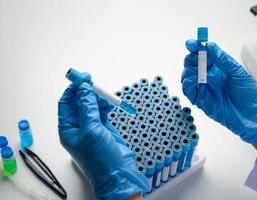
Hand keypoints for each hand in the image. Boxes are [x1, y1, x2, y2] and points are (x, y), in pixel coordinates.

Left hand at [58, 80, 147, 198]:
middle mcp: (79, 127)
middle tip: (93, 82)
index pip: (66, 103)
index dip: (73, 90)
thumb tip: (84, 89)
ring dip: (98, 98)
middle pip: (79, 102)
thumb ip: (88, 108)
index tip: (81, 78)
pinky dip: (106, 105)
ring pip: (92, 105)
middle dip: (86, 92)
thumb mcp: (91, 130)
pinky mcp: (104, 128)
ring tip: (104, 95)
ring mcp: (92, 127)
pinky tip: (109, 103)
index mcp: (68, 129)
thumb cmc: (100, 159)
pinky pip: (102, 111)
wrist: (118, 173)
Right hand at [181, 40, 256, 143]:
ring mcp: (203, 87)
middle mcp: (209, 76)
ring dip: (189, 70)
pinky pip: (187, 89)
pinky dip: (187, 83)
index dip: (196, 47)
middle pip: (192, 62)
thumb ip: (222, 59)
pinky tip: (194, 80)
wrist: (251, 117)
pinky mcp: (199, 99)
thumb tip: (209, 46)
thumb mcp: (238, 72)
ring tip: (199, 71)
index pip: (203, 54)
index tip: (192, 43)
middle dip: (192, 58)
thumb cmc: (249, 96)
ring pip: (187, 74)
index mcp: (218, 67)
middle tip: (198, 58)